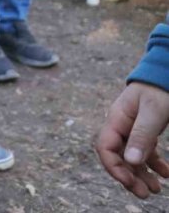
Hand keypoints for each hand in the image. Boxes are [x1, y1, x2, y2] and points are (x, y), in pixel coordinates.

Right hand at [95, 82, 168, 198]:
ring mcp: (131, 129)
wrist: (166, 74)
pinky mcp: (144, 131)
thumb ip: (142, 135)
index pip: (105, 148)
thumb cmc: (159, 90)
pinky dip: (154, 164)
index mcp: (116, 119)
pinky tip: (166, 174)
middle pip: (117, 156)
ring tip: (156, 190)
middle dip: (129, 177)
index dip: (114, 167)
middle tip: (145, 193)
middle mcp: (120, 126)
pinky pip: (144, 151)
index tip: (130, 182)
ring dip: (141, 174)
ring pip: (131, 157)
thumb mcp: (153, 112)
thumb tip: (130, 161)